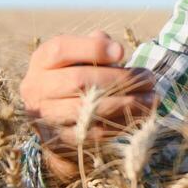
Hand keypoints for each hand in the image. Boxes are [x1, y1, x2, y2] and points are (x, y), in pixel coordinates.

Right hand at [19, 30, 157, 186]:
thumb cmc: (72, 76)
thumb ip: (93, 46)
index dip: (92, 48)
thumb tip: (114, 50)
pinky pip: (92, 134)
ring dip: (125, 104)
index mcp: (41, 61)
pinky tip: (140, 117)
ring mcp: (46, 117)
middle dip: (119, 79)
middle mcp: (37, 88)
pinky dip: (119, 124)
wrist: (52, 119)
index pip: (61, 49)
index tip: (122, 52)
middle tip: (148, 78)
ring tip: (151, 99)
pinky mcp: (59, 141)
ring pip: (87, 110)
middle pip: (78, 81)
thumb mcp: (77, 56)